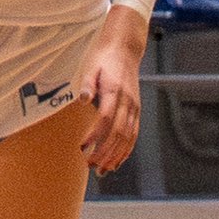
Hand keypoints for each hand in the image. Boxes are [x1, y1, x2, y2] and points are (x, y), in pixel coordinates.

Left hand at [74, 10, 147, 170]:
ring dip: (116, 155)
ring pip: (127, 137)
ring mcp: (134, 107)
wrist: (125, 49)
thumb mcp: (92, 67)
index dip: (95, 135)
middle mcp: (127, 102)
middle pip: (117, 133)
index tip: (82, 147)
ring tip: (103, 170)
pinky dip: (126, 149)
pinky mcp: (136, 109)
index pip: (105, 119)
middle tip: (90, 165)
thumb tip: (82, 99)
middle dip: (104, 151)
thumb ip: (88, 84)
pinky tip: (117, 161)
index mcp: (115, 91)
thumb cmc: (105, 58)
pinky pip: (134, 134)